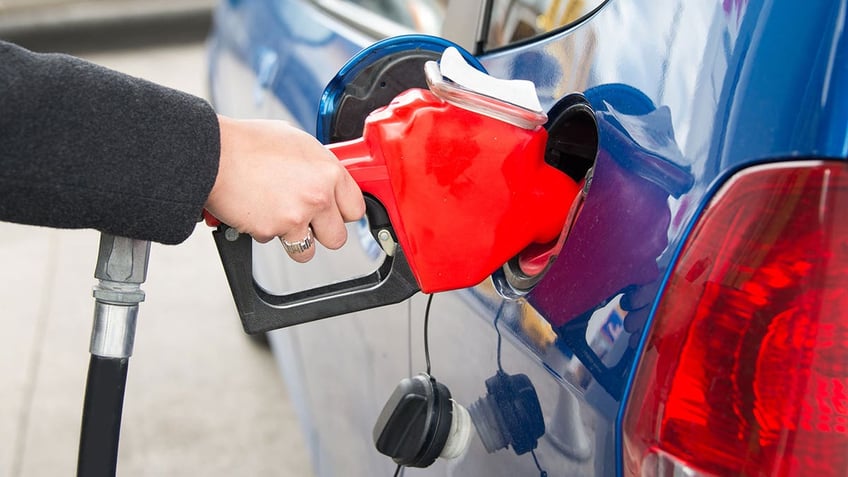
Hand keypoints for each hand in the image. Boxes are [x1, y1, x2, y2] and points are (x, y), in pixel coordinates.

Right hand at [204, 116, 365, 261]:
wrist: (213, 154)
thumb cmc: (248, 143)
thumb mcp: (295, 141)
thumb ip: (316, 164)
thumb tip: (324, 175)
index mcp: (329, 171)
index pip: (355, 208)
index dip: (341, 212)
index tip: (333, 212)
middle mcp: (318, 195)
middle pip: (337, 237)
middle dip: (321, 233)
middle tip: (305, 220)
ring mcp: (297, 216)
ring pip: (307, 249)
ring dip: (294, 240)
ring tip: (277, 217)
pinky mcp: (272, 230)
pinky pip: (274, 241)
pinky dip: (264, 231)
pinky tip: (256, 210)